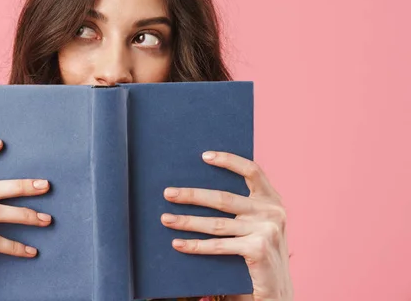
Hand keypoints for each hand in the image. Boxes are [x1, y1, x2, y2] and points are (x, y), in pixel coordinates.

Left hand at [160, 151, 292, 300]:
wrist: (277, 291)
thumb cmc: (259, 251)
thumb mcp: (257, 223)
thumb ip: (243, 205)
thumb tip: (199, 187)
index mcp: (272, 199)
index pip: (252, 171)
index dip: (229, 160)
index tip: (204, 156)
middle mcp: (273, 212)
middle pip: (224, 198)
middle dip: (192, 195)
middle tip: (167, 193)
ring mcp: (267, 230)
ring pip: (216, 224)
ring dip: (187, 221)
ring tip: (166, 219)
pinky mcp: (259, 249)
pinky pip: (218, 245)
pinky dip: (195, 245)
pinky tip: (178, 243)